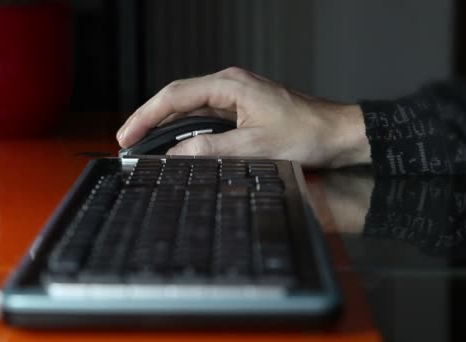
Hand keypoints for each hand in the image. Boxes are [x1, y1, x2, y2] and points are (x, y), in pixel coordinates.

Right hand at [117, 67, 370, 167]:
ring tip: (144, 145)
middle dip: (150, 120)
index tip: (127, 136)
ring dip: (166, 126)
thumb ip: (211, 150)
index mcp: (229, 86)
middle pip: (177, 99)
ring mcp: (235, 96)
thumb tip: (174, 156)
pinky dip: (186, 130)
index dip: (146, 116)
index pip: (175, 96)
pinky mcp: (241, 109)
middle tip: (128, 143)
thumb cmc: (306, 134)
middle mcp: (229, 86)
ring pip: (190, 108)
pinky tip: (176, 144)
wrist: (338, 133)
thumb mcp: (254, 147)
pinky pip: (205, 116)